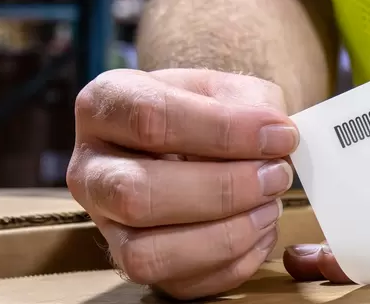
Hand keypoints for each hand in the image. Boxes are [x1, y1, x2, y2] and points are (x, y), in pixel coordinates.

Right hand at [67, 68, 299, 298]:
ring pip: (147, 254)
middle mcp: (90, 169)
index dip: (223, 130)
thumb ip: (251, 104)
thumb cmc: (210, 110)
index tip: (279, 135)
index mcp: (104, 106)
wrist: (202, 139)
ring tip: (269, 207)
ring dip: (225, 235)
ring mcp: (105, 224)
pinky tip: (259, 231)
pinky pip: (178, 283)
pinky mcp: (133, 264)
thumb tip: (274, 138)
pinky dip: (233, 263)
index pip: (150, 118)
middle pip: (137, 194)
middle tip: (275, 176)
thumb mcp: (229, 86)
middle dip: (223, 190)